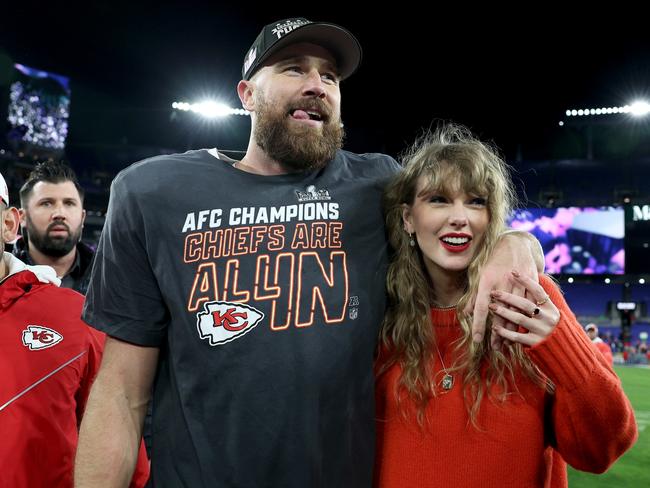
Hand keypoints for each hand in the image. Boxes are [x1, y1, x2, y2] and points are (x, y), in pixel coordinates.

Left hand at [467, 231, 540, 347]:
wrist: (516, 243)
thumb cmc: (494, 261)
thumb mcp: (481, 275)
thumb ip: (475, 296)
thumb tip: (467, 313)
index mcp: (487, 281)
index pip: (481, 307)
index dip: (479, 325)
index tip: (477, 340)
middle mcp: (502, 283)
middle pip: (500, 313)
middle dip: (497, 333)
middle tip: (495, 348)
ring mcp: (518, 283)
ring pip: (516, 311)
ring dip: (512, 328)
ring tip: (507, 343)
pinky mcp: (531, 282)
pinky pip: (529, 304)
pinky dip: (526, 317)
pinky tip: (522, 329)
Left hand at [489, 271, 559, 346]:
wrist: (564, 350)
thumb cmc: (549, 327)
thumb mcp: (548, 312)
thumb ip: (536, 301)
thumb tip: (522, 283)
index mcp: (551, 308)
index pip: (538, 290)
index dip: (526, 280)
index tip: (513, 271)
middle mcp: (548, 318)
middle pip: (525, 304)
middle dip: (508, 297)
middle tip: (494, 293)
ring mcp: (542, 331)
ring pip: (520, 319)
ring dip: (503, 313)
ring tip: (491, 307)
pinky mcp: (536, 343)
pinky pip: (517, 337)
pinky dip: (505, 332)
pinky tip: (495, 328)